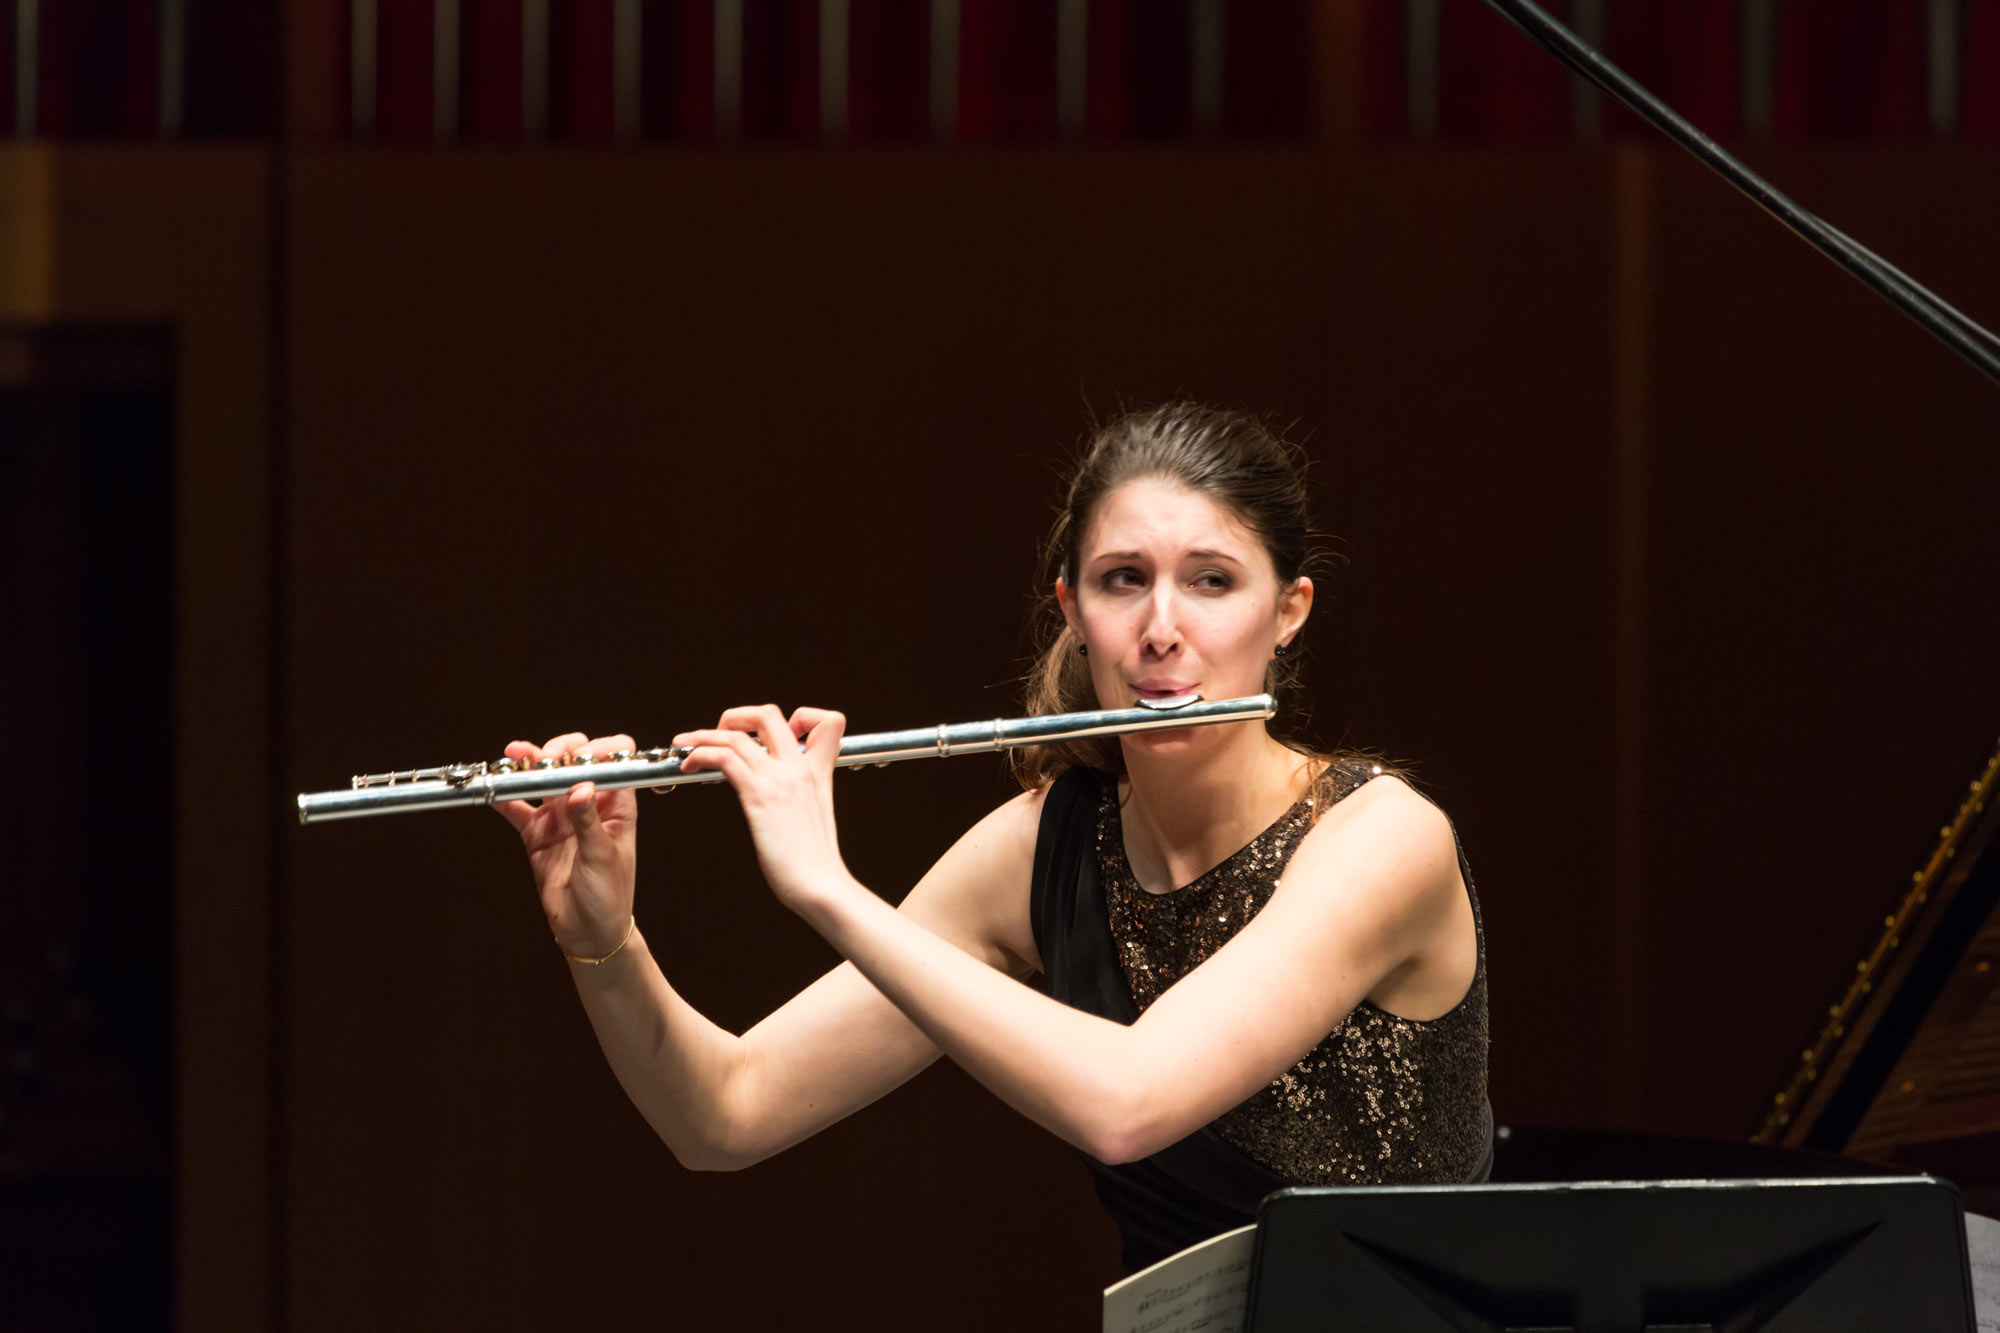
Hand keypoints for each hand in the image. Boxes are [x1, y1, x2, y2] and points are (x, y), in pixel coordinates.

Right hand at [494, 732, 637, 957]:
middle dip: (560, 752)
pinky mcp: (537, 834)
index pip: (615, 761)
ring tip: (515, 756)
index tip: (582, 755)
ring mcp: (561, 817)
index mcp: (616, 805)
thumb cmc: (610, 895)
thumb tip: (580, 787)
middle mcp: (589, 804)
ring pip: (543, 780)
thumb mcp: (602, 857)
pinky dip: (505, 797)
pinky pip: (518, 809)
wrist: (588, 931)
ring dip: (529, 765)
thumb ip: (588, 822)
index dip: (601, 750)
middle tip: (545, 758)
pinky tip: (494, 788)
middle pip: (575, 762)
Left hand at [672, 705, 853, 914]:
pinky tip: (690, 765)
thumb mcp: (817, 818)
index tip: (774, 739)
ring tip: (687, 745)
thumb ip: (803, 799)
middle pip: (769, 713)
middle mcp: (799, 768)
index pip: (826, 720)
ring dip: (704, 734)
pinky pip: (725, 757)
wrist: (821, 886)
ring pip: (737, 733)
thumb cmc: (815, 864)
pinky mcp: (760, 795)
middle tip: (719, 736)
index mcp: (817, 772)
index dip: (801, 718)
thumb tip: (785, 802)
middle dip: (736, 716)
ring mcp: (780, 779)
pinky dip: (700, 752)